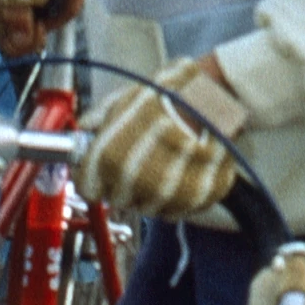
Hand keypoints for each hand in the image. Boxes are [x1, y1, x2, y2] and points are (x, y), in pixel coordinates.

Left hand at [79, 55, 248, 219]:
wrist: (218, 96)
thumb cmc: (171, 95)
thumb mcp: (126, 98)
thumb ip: (99, 118)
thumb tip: (86, 127)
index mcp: (112, 159)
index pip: (89, 188)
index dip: (94, 177)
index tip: (101, 170)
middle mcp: (139, 183)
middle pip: (118, 200)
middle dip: (123, 184)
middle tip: (138, 161)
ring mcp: (172, 195)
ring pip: (149, 208)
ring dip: (151, 191)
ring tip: (164, 161)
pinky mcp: (200, 199)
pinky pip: (179, 209)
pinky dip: (178, 195)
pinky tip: (182, 169)